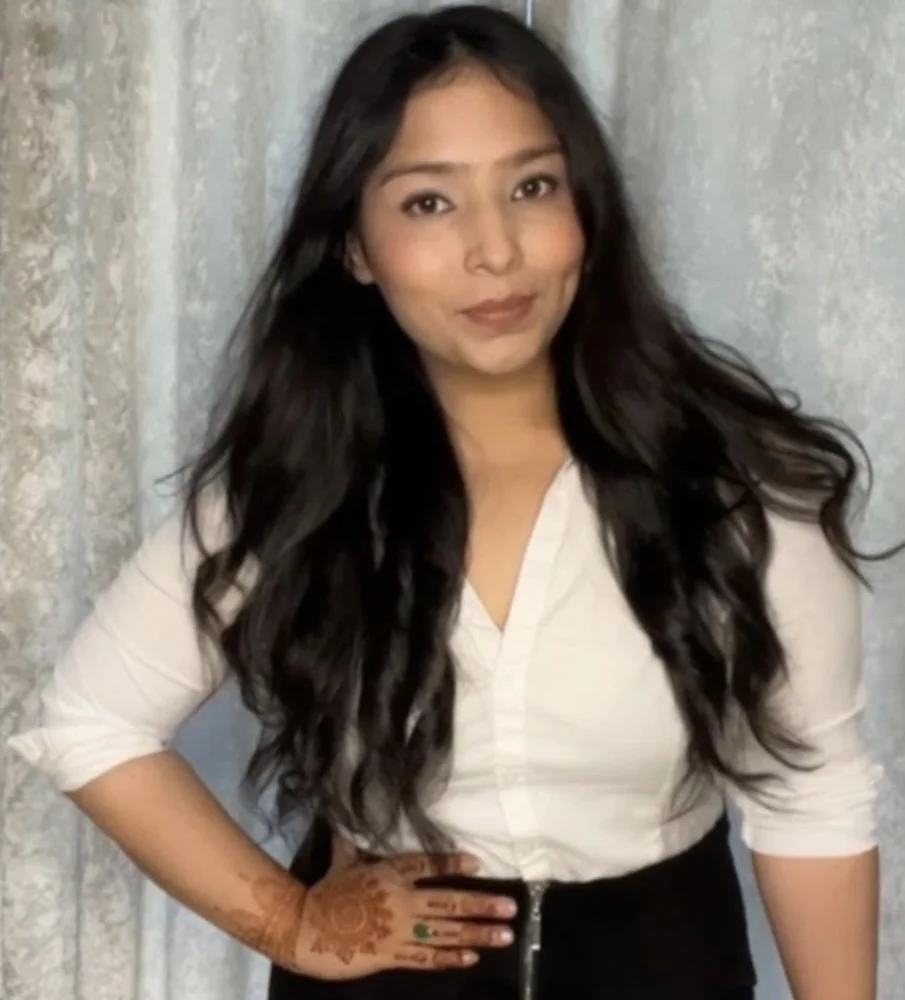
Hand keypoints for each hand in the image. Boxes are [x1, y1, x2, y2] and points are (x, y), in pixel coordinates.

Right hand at [290, 836, 517, 979]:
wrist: (304, 928)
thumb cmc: (323, 891)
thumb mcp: (341, 861)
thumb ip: (351, 845)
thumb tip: (346, 823)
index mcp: (390, 873)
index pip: (428, 864)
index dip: (453, 862)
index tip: (478, 862)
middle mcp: (401, 899)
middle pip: (449, 900)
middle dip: (483, 905)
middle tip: (511, 907)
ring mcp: (399, 929)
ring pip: (446, 931)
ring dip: (477, 933)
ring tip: (504, 935)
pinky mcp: (391, 955)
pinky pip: (426, 957)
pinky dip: (450, 958)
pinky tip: (471, 957)